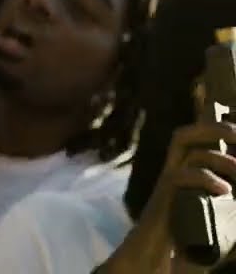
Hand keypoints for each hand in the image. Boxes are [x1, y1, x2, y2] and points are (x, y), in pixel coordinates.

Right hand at [137, 122, 235, 249]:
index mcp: (187, 173)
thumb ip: (235, 199)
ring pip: (182, 150)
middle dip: (214, 128)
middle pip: (184, 135)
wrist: (160, 260)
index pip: (198, 141)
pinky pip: (180, 175)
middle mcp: (173, 172)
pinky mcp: (163, 198)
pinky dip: (206, 178)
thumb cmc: (191, 241)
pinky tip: (225, 191)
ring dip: (218, 156)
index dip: (218, 129)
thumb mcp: (224, 216)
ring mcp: (166, 184)